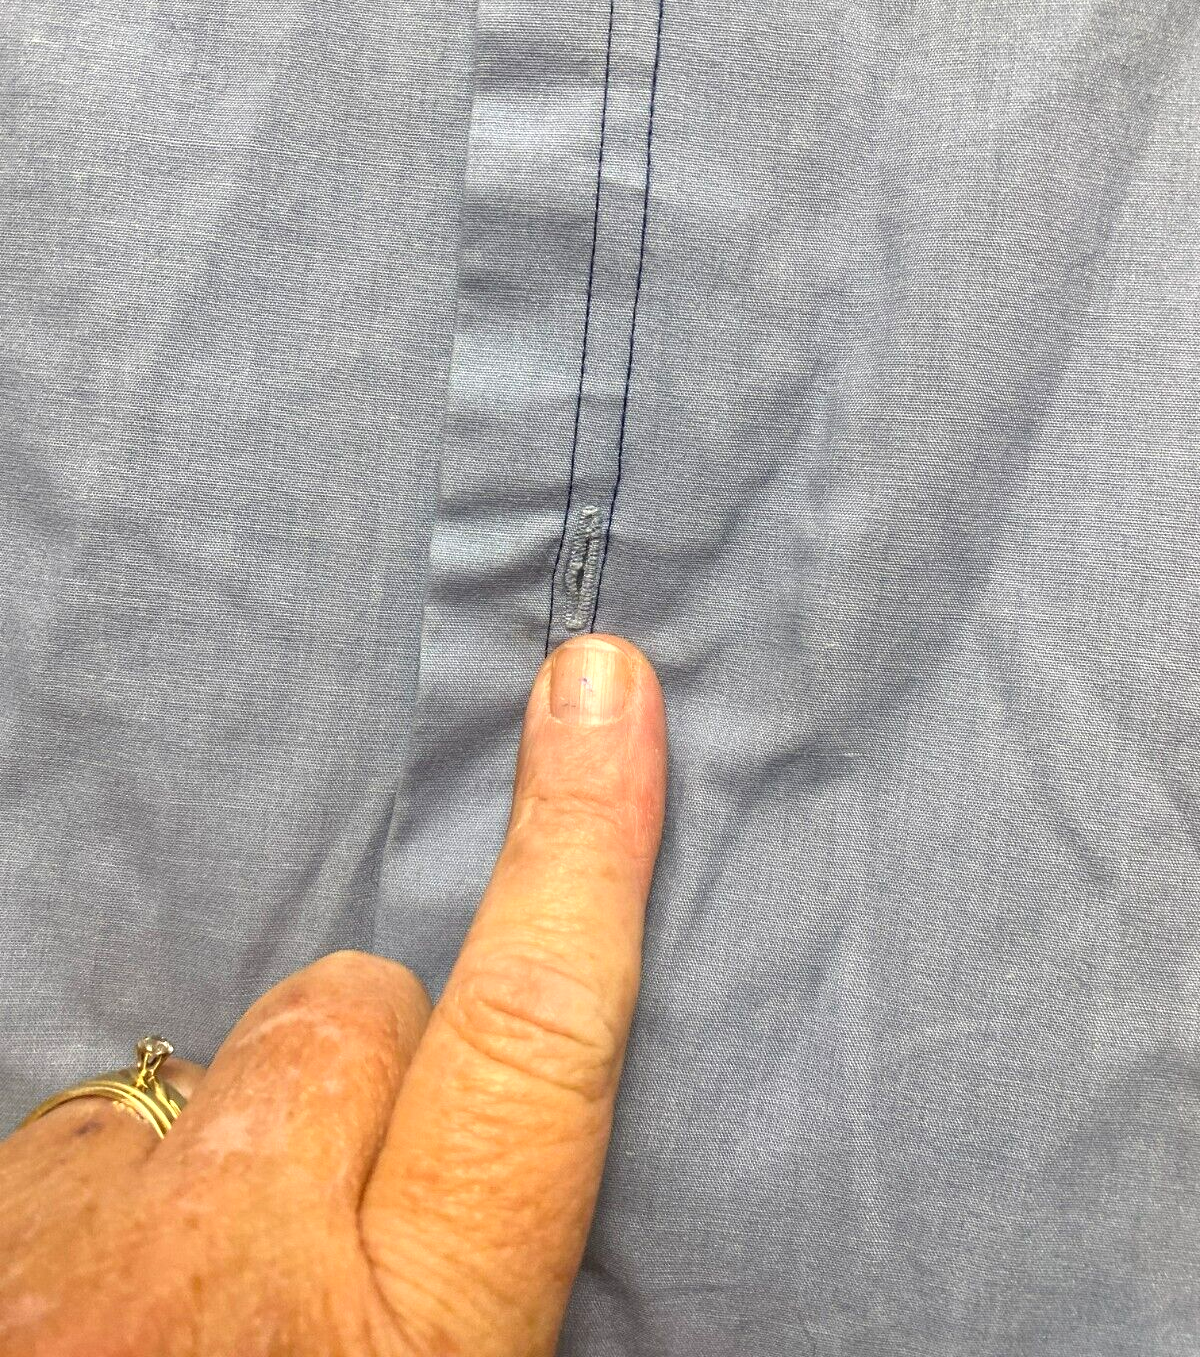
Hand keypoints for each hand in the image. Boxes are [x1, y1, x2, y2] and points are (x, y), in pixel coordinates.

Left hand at [0, 634, 666, 1356]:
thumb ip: (471, 1232)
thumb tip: (469, 1071)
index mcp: (418, 1341)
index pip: (526, 1043)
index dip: (579, 853)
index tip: (597, 685)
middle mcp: (242, 1276)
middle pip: (345, 1014)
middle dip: (361, 1065)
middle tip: (337, 1221)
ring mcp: (84, 1248)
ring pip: (201, 1071)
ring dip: (212, 1149)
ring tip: (189, 1296)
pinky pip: (74, 1136)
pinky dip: (100, 1196)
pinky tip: (93, 1300)